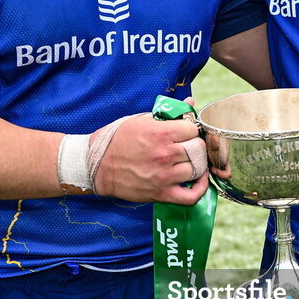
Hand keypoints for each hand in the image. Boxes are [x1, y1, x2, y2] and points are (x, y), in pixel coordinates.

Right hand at [92, 114, 208, 204]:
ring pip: (197, 169)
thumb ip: (168, 113)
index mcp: (161, 133)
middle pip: (197, 149)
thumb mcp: (141, 120)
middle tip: (189, 146)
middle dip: (195, 145)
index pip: (192, 129)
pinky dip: (200, 189)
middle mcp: (165, 154)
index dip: (191, 129)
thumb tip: (190, 102)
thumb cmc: (118, 141)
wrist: (98, 166)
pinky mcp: (161, 194)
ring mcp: (164, 176)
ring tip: (191, 161)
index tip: (185, 132)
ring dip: (197, 164)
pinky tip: (198, 180)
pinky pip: (191, 196)